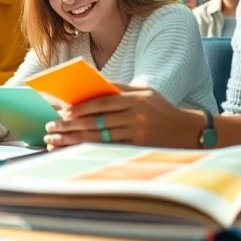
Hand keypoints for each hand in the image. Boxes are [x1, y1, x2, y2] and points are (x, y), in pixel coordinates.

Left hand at [43, 83, 202, 149]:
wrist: (190, 131)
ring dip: (74, 140)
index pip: (102, 103)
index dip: (81, 108)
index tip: (63, 112)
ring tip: (55, 140)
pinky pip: (108, 150)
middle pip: (97, 122)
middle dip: (70, 125)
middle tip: (51, 127)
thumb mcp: (145, 92)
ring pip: (99, 138)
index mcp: (136, 99)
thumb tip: (90, 89)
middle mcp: (136, 117)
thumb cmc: (161, 108)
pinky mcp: (139, 149)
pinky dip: (88, 150)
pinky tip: (73, 150)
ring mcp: (138, 135)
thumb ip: (119, 89)